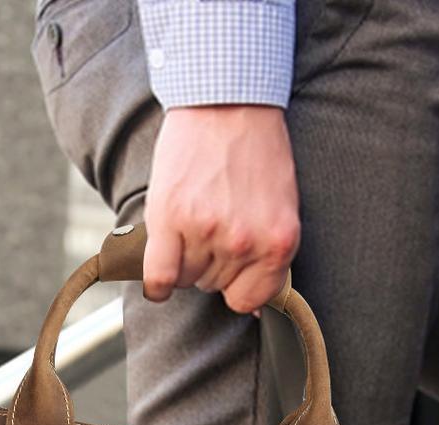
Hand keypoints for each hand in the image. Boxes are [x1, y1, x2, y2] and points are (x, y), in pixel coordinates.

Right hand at [143, 105, 299, 314]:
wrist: (228, 100)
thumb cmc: (255, 151)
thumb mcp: (281, 206)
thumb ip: (270, 254)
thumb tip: (258, 308)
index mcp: (279, 243)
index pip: (249, 300)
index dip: (236, 285)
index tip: (230, 268)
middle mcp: (245, 242)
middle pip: (213, 285)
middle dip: (209, 262)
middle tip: (211, 223)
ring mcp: (207, 231)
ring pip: (186, 278)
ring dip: (183, 259)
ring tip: (191, 221)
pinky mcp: (172, 219)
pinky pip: (159, 277)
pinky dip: (156, 284)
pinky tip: (158, 278)